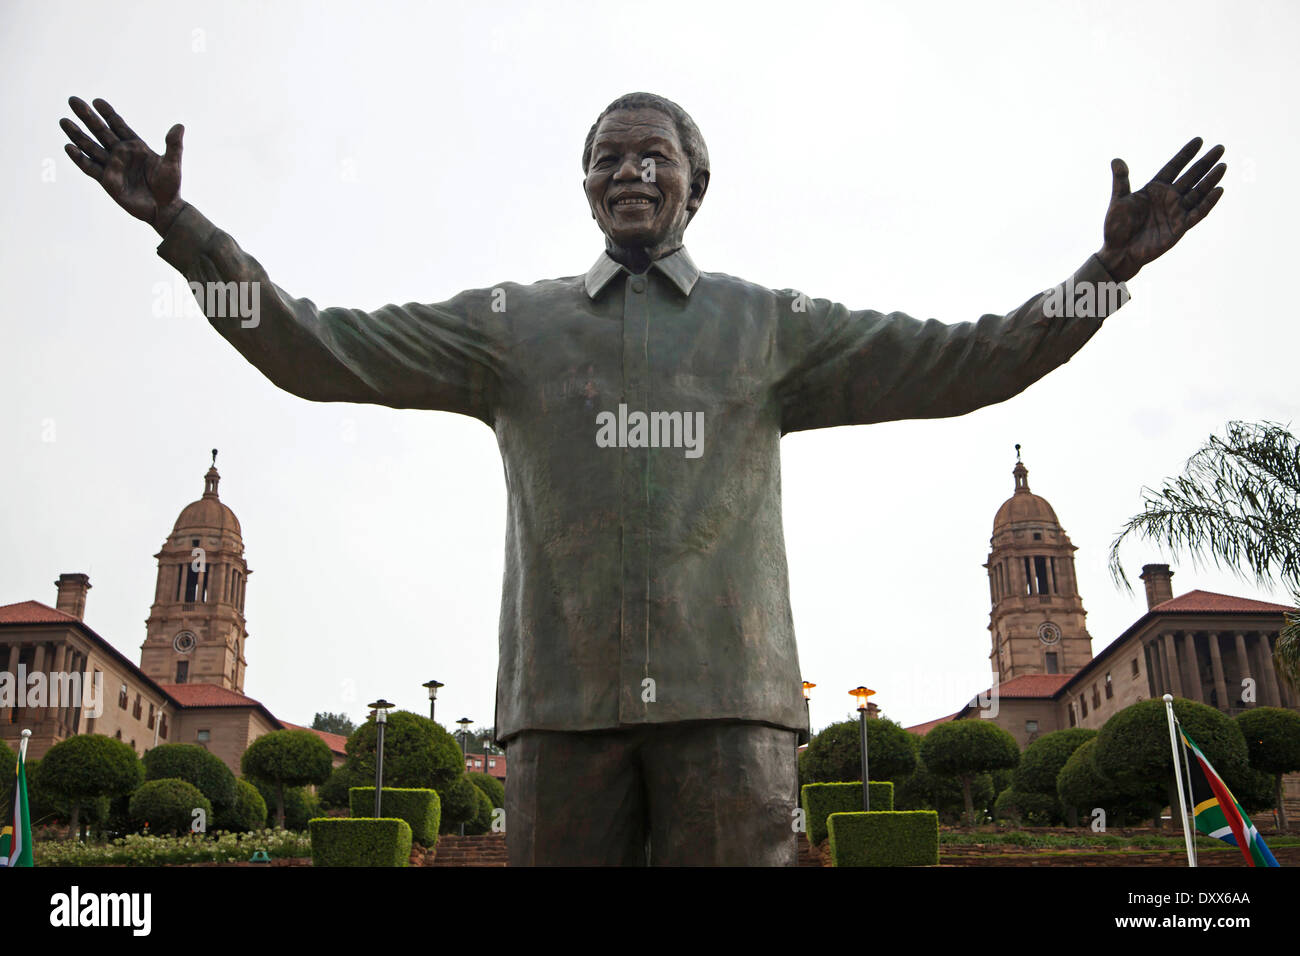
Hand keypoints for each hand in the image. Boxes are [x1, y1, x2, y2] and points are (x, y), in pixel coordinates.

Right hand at [60, 97, 185, 235]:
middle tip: (73, 100)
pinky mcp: (107, 181)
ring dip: (77, 134)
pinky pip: (90, 167)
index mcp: (136, 146)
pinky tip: (69, 147)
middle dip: (87, 116)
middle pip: (100, 131)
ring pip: (90, 146)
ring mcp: (112, 166)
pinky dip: (79, 158)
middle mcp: (121, 153)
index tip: (96, 101)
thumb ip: (173, 145)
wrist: (164, 210)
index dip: (107, 113)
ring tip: (64, 121)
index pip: (118, 125)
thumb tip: (179, 126)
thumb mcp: (172, 164)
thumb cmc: (170, 187)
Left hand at [1096, 138, 1224, 281]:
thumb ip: (1121, 181)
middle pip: (1190, 176)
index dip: (1186, 155)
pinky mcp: (1180, 227)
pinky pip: (1198, 213)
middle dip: (1204, 163)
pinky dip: (1208, 202)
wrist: (1119, 252)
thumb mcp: (1118, 201)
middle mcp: (1168, 198)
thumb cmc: (1117, 227)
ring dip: (1210, 180)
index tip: (1199, 140)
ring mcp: (1175, 211)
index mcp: (1155, 189)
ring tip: (1222, 166)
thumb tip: (1116, 160)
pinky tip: (1219, 190)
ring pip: (1198, 192)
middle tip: (1220, 148)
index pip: (1174, 167)